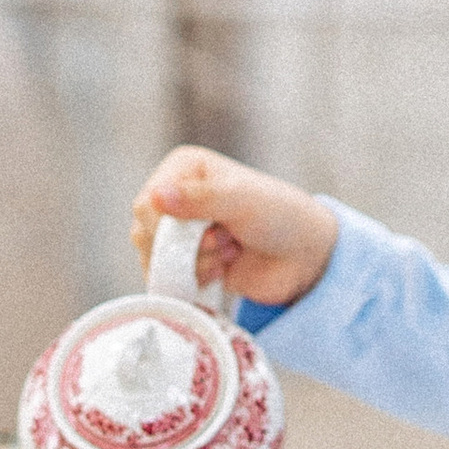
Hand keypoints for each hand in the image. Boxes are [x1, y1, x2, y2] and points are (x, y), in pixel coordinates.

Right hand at [131, 146, 336, 309]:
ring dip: (197, 262)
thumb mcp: (242, 200)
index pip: (148, 202)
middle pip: (144, 233)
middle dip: (189, 246)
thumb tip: (155, 196)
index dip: (171, 226)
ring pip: (154, 259)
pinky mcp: (185, 262)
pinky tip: (224, 269)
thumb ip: (200, 198)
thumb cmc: (279, 215)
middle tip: (227, 238)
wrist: (304, 257)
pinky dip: (196, 279)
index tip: (211, 228)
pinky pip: (166, 279)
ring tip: (231, 250)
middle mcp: (175, 197)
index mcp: (184, 169)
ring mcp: (178, 232)